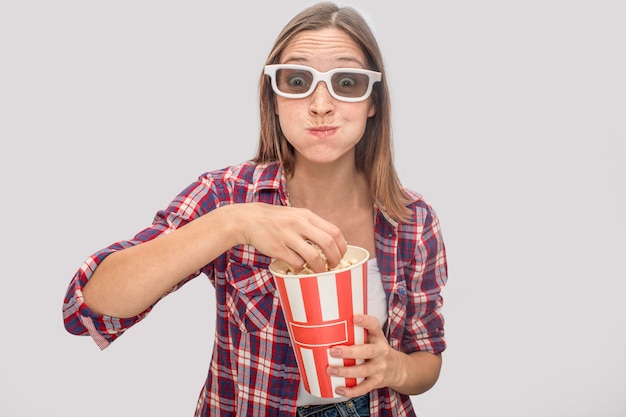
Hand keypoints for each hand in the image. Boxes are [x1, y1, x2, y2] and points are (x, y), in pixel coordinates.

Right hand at [225, 203, 346, 271]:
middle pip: (328, 243)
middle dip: (335, 258)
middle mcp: (299, 224)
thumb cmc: (276, 219)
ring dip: (320, 267)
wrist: (249, 219)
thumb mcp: (296, 215)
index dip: (341, 246)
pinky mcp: (278, 249)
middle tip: (333, 266)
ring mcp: (288, 237)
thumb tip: (332, 242)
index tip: (340, 255)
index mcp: (307, 215)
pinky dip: (301, 268)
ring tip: (319, 270)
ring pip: (314, 256)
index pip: (334, 231)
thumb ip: (313, 225)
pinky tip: (299, 267)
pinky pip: (296, 263)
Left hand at [326, 314, 399, 396]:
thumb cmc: (378, 350)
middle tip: (333, 351)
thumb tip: (330, 325)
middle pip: (367, 351)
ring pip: (363, 371)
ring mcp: (379, 368)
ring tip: (330, 370)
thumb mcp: (374, 337)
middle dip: (349, 352)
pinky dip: (351, 391)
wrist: (398, 369)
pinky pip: (364, 388)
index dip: (366, 321)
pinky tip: (339, 389)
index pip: (375, 326)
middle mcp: (381, 352)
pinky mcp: (377, 382)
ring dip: (345, 371)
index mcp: (378, 338)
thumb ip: (358, 332)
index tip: (355, 318)